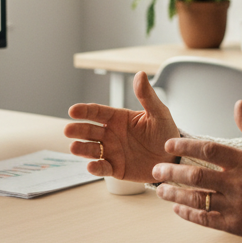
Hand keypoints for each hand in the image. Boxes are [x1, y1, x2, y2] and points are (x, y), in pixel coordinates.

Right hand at [65, 71, 179, 182]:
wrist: (173, 158)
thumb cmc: (165, 133)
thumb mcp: (158, 113)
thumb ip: (147, 96)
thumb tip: (140, 74)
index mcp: (118, 118)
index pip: (97, 112)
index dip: (84, 111)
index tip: (72, 110)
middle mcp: (111, 134)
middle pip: (88, 131)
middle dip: (77, 130)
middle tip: (68, 130)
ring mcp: (111, 152)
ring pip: (91, 149)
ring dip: (81, 148)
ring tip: (73, 147)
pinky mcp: (116, 169)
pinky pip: (102, 168)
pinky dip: (95, 167)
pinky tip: (90, 166)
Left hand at [151, 101, 241, 240]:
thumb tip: (238, 104)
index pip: (208, 149)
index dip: (186, 145)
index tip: (168, 144)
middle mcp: (238, 183)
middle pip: (196, 175)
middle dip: (172, 171)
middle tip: (156, 168)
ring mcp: (236, 205)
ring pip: (197, 199)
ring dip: (175, 194)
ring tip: (159, 190)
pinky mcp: (235, 224)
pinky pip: (206, 219)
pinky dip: (189, 215)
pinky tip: (177, 210)